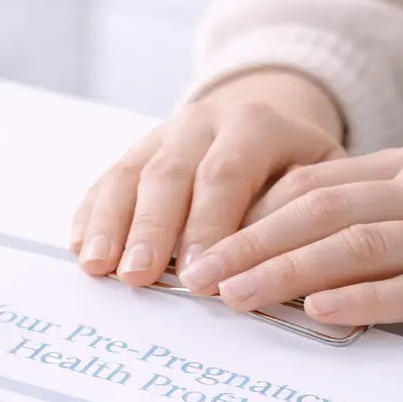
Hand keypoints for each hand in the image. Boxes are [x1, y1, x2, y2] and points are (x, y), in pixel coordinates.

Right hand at [70, 69, 344, 286]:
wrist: (268, 128)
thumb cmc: (301, 176)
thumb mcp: (321, 186)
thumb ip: (301, 222)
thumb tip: (278, 278)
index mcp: (256, 125)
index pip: (227, 174)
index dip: (209, 226)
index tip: (198, 278)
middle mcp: (204, 122)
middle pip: (170, 174)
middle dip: (152, 229)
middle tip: (139, 276)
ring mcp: (163, 134)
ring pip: (130, 175)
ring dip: (111, 224)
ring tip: (98, 266)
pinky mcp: (135, 153)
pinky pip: (107, 181)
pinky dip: (91, 215)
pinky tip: (81, 248)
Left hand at [184, 146, 402, 338]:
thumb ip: (379, 222)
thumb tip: (297, 260)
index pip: (312, 183)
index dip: (249, 214)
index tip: (198, 246)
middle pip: (321, 211)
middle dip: (249, 243)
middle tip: (194, 277)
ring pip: (359, 244)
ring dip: (289, 271)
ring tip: (236, 297)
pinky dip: (367, 300)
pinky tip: (323, 315)